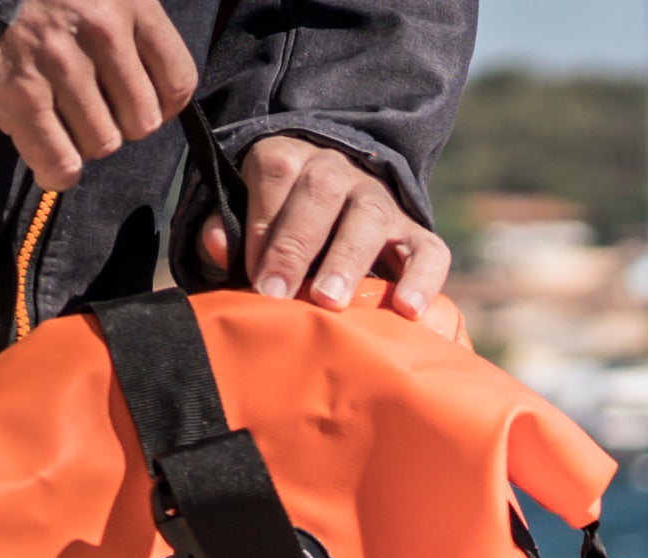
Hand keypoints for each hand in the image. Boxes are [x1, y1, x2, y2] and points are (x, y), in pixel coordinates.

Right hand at [0, 0, 196, 191]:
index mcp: (127, 0)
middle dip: (118, 123)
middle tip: (86, 105)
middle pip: (142, 121)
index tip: (136, 102)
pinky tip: (47, 154)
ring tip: (57, 113)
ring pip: (103, 143)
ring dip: (82, 141)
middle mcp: (99, 28)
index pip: (178, 82)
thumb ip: (131, 29)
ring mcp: (58, 62)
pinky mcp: (19, 93)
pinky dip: (57, 170)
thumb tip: (160, 97)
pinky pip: (61, 162)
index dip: (161, 105)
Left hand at [198, 137, 453, 316]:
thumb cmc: (279, 227)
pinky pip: (430, 250)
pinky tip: (407, 310)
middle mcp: (338, 170)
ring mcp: (382, 201)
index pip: (275, 177)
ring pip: (369, 216)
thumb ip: (228, 230)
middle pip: (321, 193)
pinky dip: (422, 279)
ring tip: (331, 302)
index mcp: (289, 158)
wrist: (337, 214)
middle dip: (297, 246)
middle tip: (281, 294)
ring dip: (348, 260)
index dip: (262, 226)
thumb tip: (217, 244)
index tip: (254, 277)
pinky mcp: (417, 233)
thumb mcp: (244, 216)